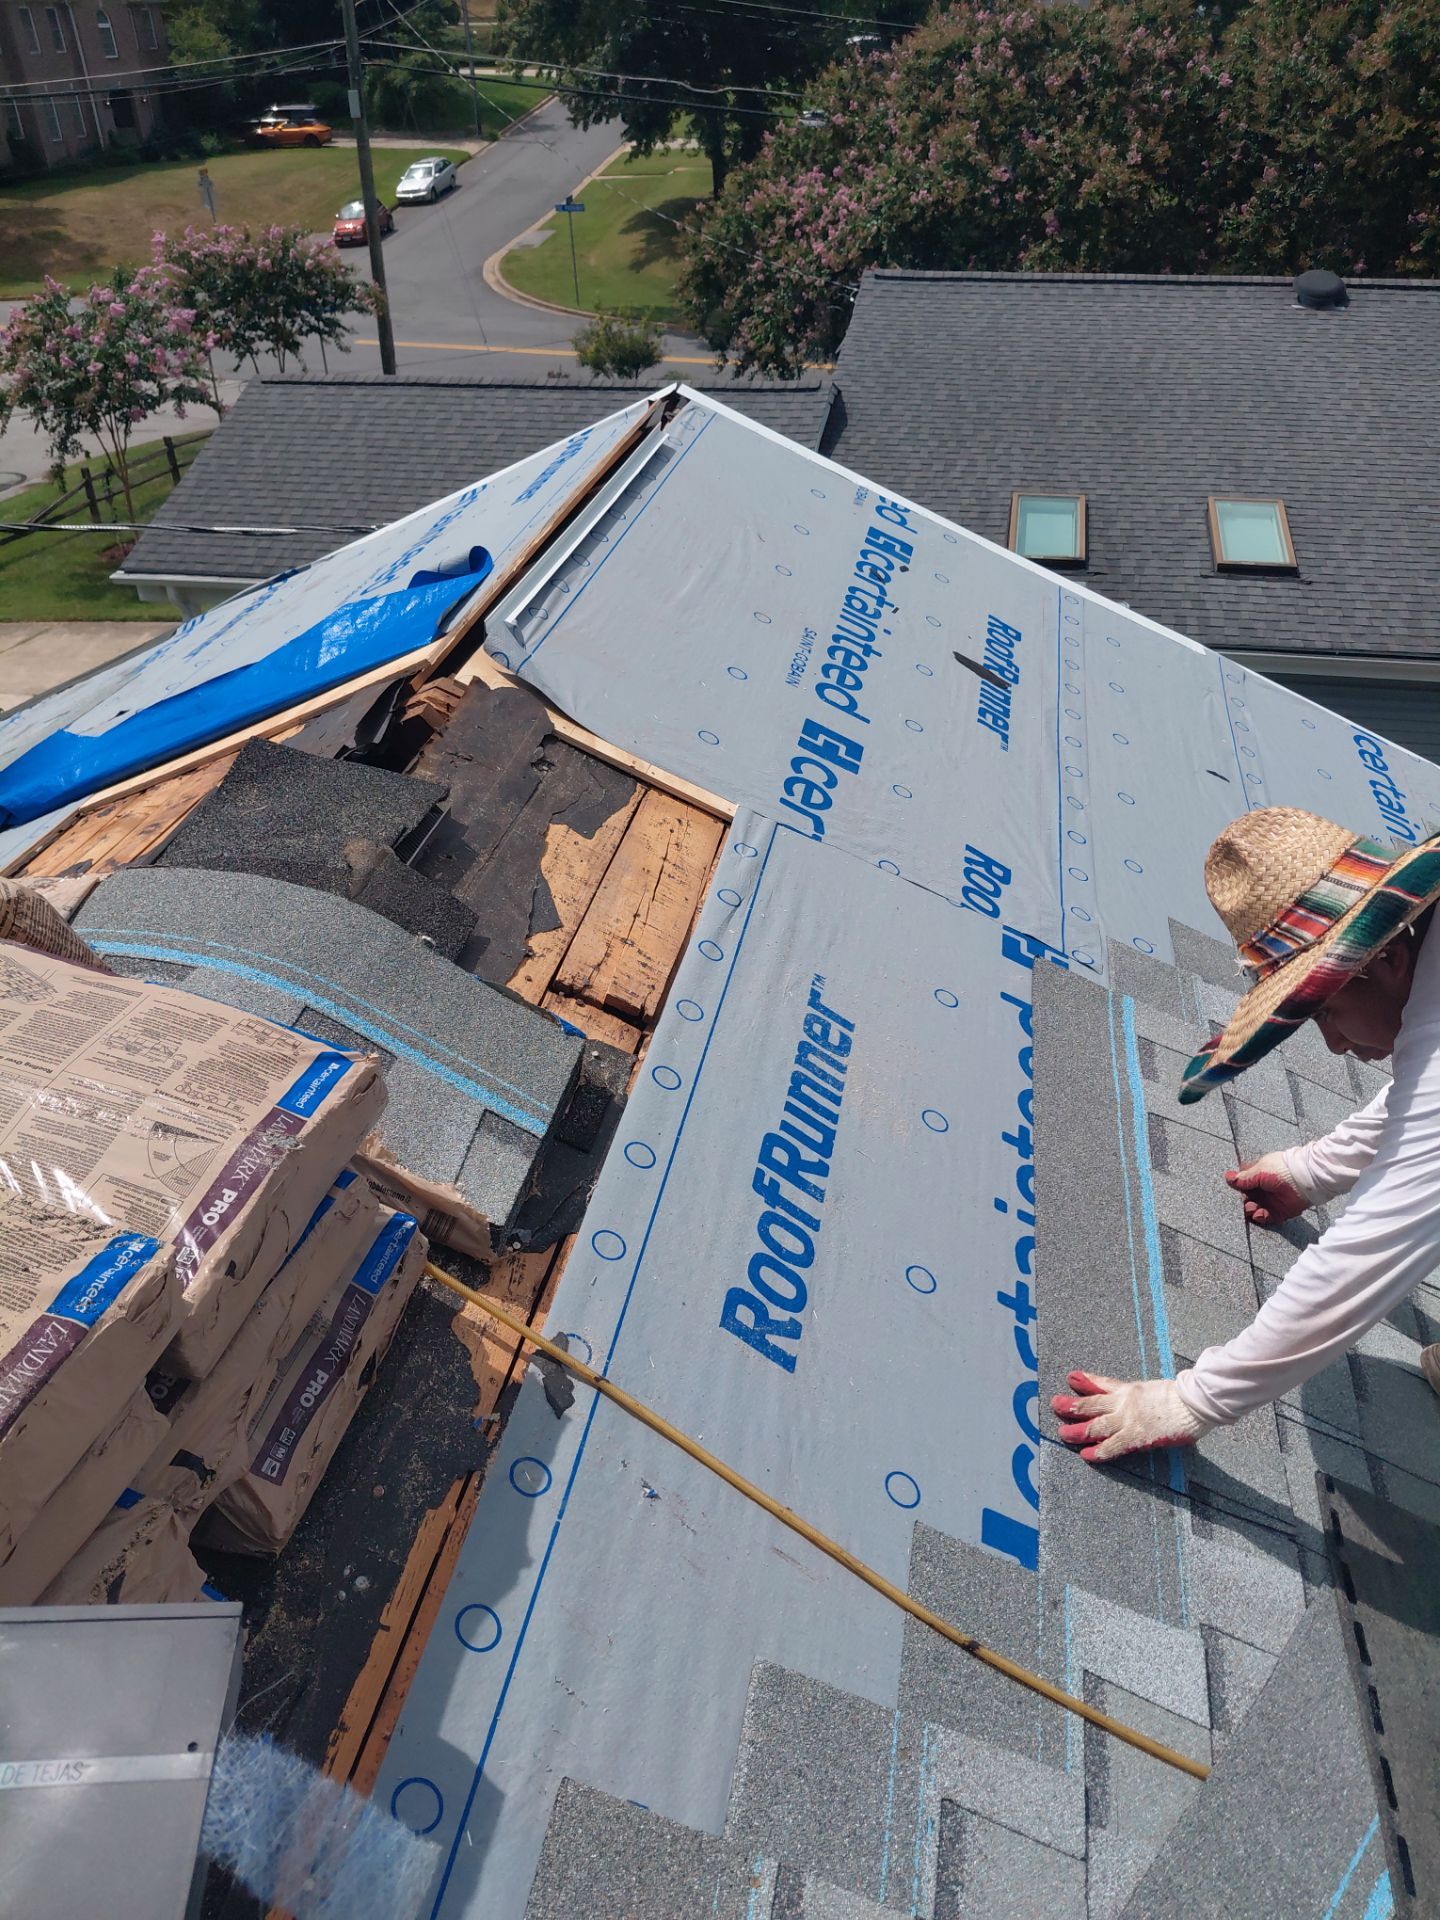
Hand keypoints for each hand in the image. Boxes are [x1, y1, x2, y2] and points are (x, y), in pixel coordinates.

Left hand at [1050, 1371, 1211, 1463]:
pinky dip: (1098, 1451)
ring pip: (1095, 1425)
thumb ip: (1144, 1393)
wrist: (1193, 1402)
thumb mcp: (1156, 1388)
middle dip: (1071, 1405)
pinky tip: (1086, 1455)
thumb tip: (1142, 1396)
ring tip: (1062, 1433)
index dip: (1086, 1380)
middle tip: (1055, 1404)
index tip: (1072, 1377)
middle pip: (1091, 1403)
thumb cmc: (1183, 1396)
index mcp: (1130, 1389)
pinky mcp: (1136, 1437)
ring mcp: (1128, 1420)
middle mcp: (1124, 1403)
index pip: (1103, 1383)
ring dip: (1077, 1430)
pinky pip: (1112, 1446)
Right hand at [1226, 1152, 1307, 1227]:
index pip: (1242, 1180)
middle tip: (1241, 1201)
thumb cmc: (1282, 1170)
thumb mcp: (1259, 1170)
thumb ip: (1243, 1178)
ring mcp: (1270, 1200)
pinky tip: (1259, 1214)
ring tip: (1251, 1207)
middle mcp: (1263, 1188)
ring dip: (1249, 1209)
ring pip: (1253, 1208)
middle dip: (1241, 1200)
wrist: (1304, 1180)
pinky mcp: (1278, 1212)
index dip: (1237, 1185)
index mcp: (1258, 1174)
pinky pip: (1265, 1217)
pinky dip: (1260, 1217)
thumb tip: (1228, 1178)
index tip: (1233, 1188)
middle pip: (1245, 1197)